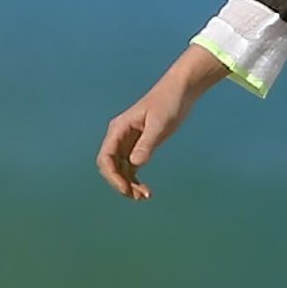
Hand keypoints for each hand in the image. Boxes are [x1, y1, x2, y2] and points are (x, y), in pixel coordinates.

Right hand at [96, 79, 195, 200]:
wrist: (180, 91)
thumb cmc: (169, 103)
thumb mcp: (159, 124)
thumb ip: (147, 143)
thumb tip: (136, 164)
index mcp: (119, 129)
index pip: (106, 157)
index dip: (112, 176)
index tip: (126, 189)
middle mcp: (119, 137)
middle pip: (110, 167)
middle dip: (120, 183)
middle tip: (138, 196)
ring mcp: (128, 142)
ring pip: (120, 170)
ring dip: (128, 184)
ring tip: (144, 196)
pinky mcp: (139, 146)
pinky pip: (131, 168)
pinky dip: (135, 180)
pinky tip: (145, 190)